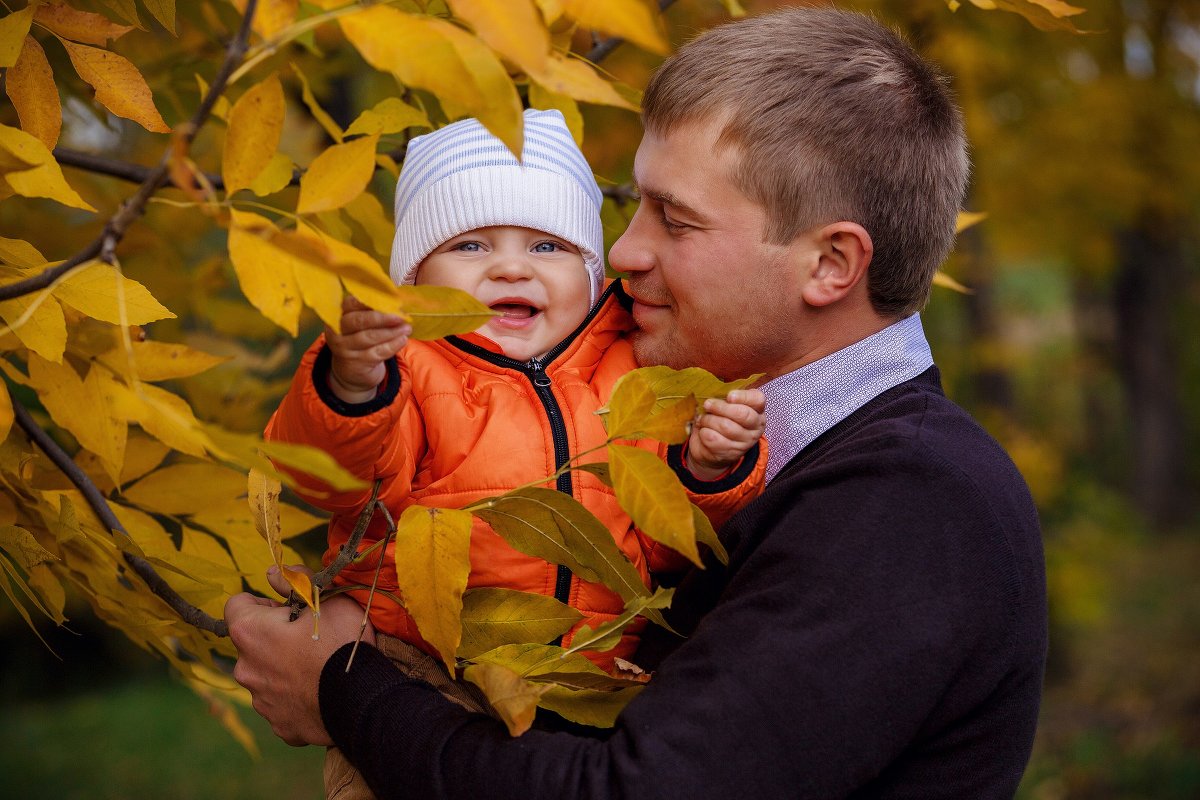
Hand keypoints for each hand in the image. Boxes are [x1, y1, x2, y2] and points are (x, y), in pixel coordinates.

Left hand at [225, 566, 374, 746]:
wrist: (361, 700)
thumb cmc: (341, 643)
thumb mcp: (326, 599)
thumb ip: (295, 581)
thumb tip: (270, 573)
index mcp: (251, 633)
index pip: (236, 604)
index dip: (263, 602)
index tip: (289, 608)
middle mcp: (245, 668)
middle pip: (252, 642)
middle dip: (274, 637)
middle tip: (309, 638)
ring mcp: (260, 700)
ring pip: (265, 674)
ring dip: (283, 667)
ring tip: (317, 667)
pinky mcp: (277, 724)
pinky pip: (281, 702)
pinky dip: (294, 695)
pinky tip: (319, 691)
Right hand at [326, 295, 410, 402]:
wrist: (352, 369)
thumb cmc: (361, 338)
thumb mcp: (362, 324)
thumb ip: (374, 312)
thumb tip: (397, 304)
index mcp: (339, 314)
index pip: (352, 303)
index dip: (371, 302)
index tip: (390, 301)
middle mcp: (337, 330)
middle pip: (359, 321)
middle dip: (382, 318)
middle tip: (401, 317)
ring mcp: (344, 348)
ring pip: (369, 337)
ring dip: (391, 332)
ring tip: (407, 328)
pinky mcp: (355, 363)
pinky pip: (377, 352)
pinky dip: (392, 345)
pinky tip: (402, 339)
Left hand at [685, 389, 765, 479]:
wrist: (712, 449)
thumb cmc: (720, 420)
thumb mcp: (725, 406)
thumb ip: (724, 398)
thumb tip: (713, 394)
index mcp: (757, 410)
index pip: (758, 400)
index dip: (743, 396)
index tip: (729, 396)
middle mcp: (756, 426)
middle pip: (742, 414)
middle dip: (721, 408)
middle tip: (707, 404)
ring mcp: (745, 442)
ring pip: (725, 426)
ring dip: (708, 420)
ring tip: (703, 419)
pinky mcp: (731, 453)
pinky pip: (713, 438)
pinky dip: (703, 432)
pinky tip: (703, 431)